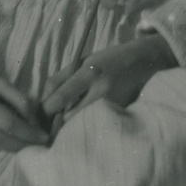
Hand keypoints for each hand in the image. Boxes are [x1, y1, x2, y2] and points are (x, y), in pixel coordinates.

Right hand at [0, 64, 49, 154]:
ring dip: (11, 150)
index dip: (28, 132)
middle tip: (38, 145)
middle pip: (0, 139)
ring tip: (27, 147)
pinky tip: (7, 144)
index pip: (8, 122)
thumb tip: (34, 116)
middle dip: (22, 145)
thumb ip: (16, 96)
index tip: (44, 136)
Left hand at [40, 35, 175, 128]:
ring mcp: (113, 105)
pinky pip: (97, 126)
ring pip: (82, 125)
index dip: (46, 110)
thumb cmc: (108, 60)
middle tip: (52, 122)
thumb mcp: (81, 62)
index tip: (40, 115)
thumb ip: (59, 80)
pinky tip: (87, 120)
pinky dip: (88, 126)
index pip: (61, 97)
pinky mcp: (121, 115)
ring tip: (71, 120)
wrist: (144, 61)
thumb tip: (42, 103)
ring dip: (72, 126)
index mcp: (89, 74)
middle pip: (69, 118)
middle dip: (58, 122)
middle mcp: (102, 91)